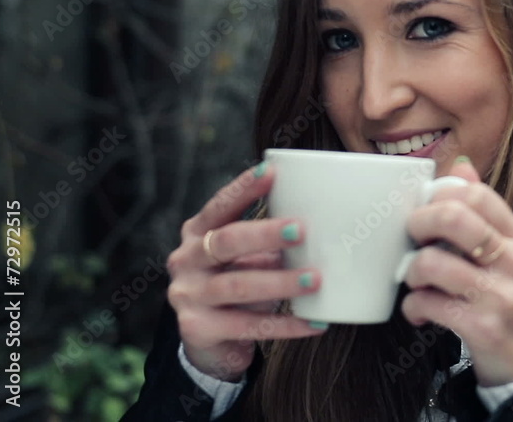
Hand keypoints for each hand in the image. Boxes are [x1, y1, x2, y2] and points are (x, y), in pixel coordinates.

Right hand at [165, 163, 327, 381]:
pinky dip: (285, 325)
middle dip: (264, 234)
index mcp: (198, 233)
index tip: (271, 171)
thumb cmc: (237, 283)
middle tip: (301, 229)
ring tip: (315, 279)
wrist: (208, 341)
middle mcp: (187, 260)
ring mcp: (188, 295)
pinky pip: (248, 326)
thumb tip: (325, 224)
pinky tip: (314, 322)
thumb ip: (270, 241)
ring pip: (237, 286)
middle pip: (225, 242)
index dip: (243, 189)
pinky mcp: (197, 329)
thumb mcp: (246, 257)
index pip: (220, 206)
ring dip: (280, 282)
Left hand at [400, 158, 512, 386]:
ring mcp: (500, 295)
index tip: (426, 210)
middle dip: (418, 223)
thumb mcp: (508, 254)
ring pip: (432, 262)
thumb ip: (484, 211)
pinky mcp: (482, 327)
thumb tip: (460, 165)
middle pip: (452, 217)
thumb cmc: (509, 302)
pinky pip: (427, 303)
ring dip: (410, 272)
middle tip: (412, 238)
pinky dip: (413, 308)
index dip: (439, 195)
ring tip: (416, 282)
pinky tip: (421, 312)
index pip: (475, 194)